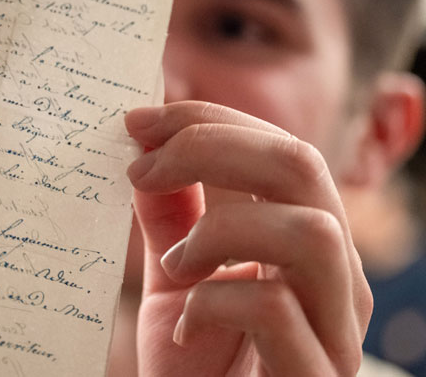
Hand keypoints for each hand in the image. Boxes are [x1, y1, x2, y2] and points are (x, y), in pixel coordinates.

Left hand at [126, 102, 371, 375]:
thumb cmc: (198, 365)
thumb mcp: (175, 280)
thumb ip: (169, 218)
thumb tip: (143, 150)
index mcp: (303, 240)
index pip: (277, 147)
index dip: (208, 120)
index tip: (138, 121)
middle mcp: (332, 276)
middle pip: (300, 165)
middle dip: (209, 145)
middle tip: (140, 163)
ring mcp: (332, 328)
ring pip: (310, 231)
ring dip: (219, 230)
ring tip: (173, 264)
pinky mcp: (313, 376)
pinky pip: (275, 309)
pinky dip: (214, 300)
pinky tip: (186, 325)